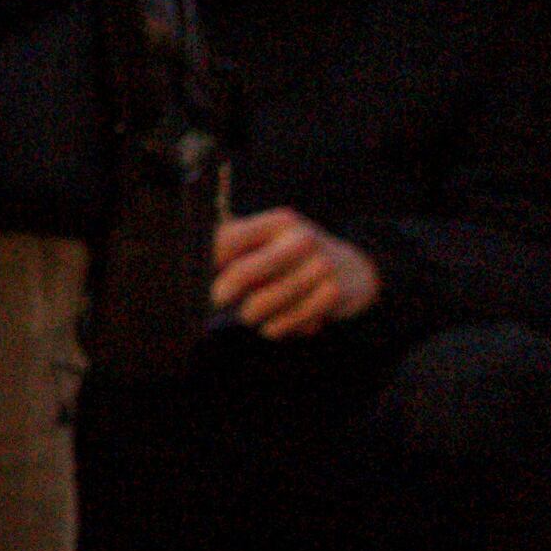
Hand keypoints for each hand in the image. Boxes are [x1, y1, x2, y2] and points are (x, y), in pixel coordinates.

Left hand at [212, 206, 381, 338]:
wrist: (357, 269)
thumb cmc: (295, 257)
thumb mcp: (271, 240)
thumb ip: (236, 246)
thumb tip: (194, 268)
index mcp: (278, 222)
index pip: (227, 239)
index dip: (207, 262)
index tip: (200, 276)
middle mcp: (300, 239)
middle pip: (241, 273)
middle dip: (222, 293)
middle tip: (218, 301)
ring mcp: (319, 267)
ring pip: (260, 305)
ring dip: (250, 316)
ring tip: (252, 314)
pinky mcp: (332, 294)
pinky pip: (286, 322)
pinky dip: (276, 328)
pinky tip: (281, 321)